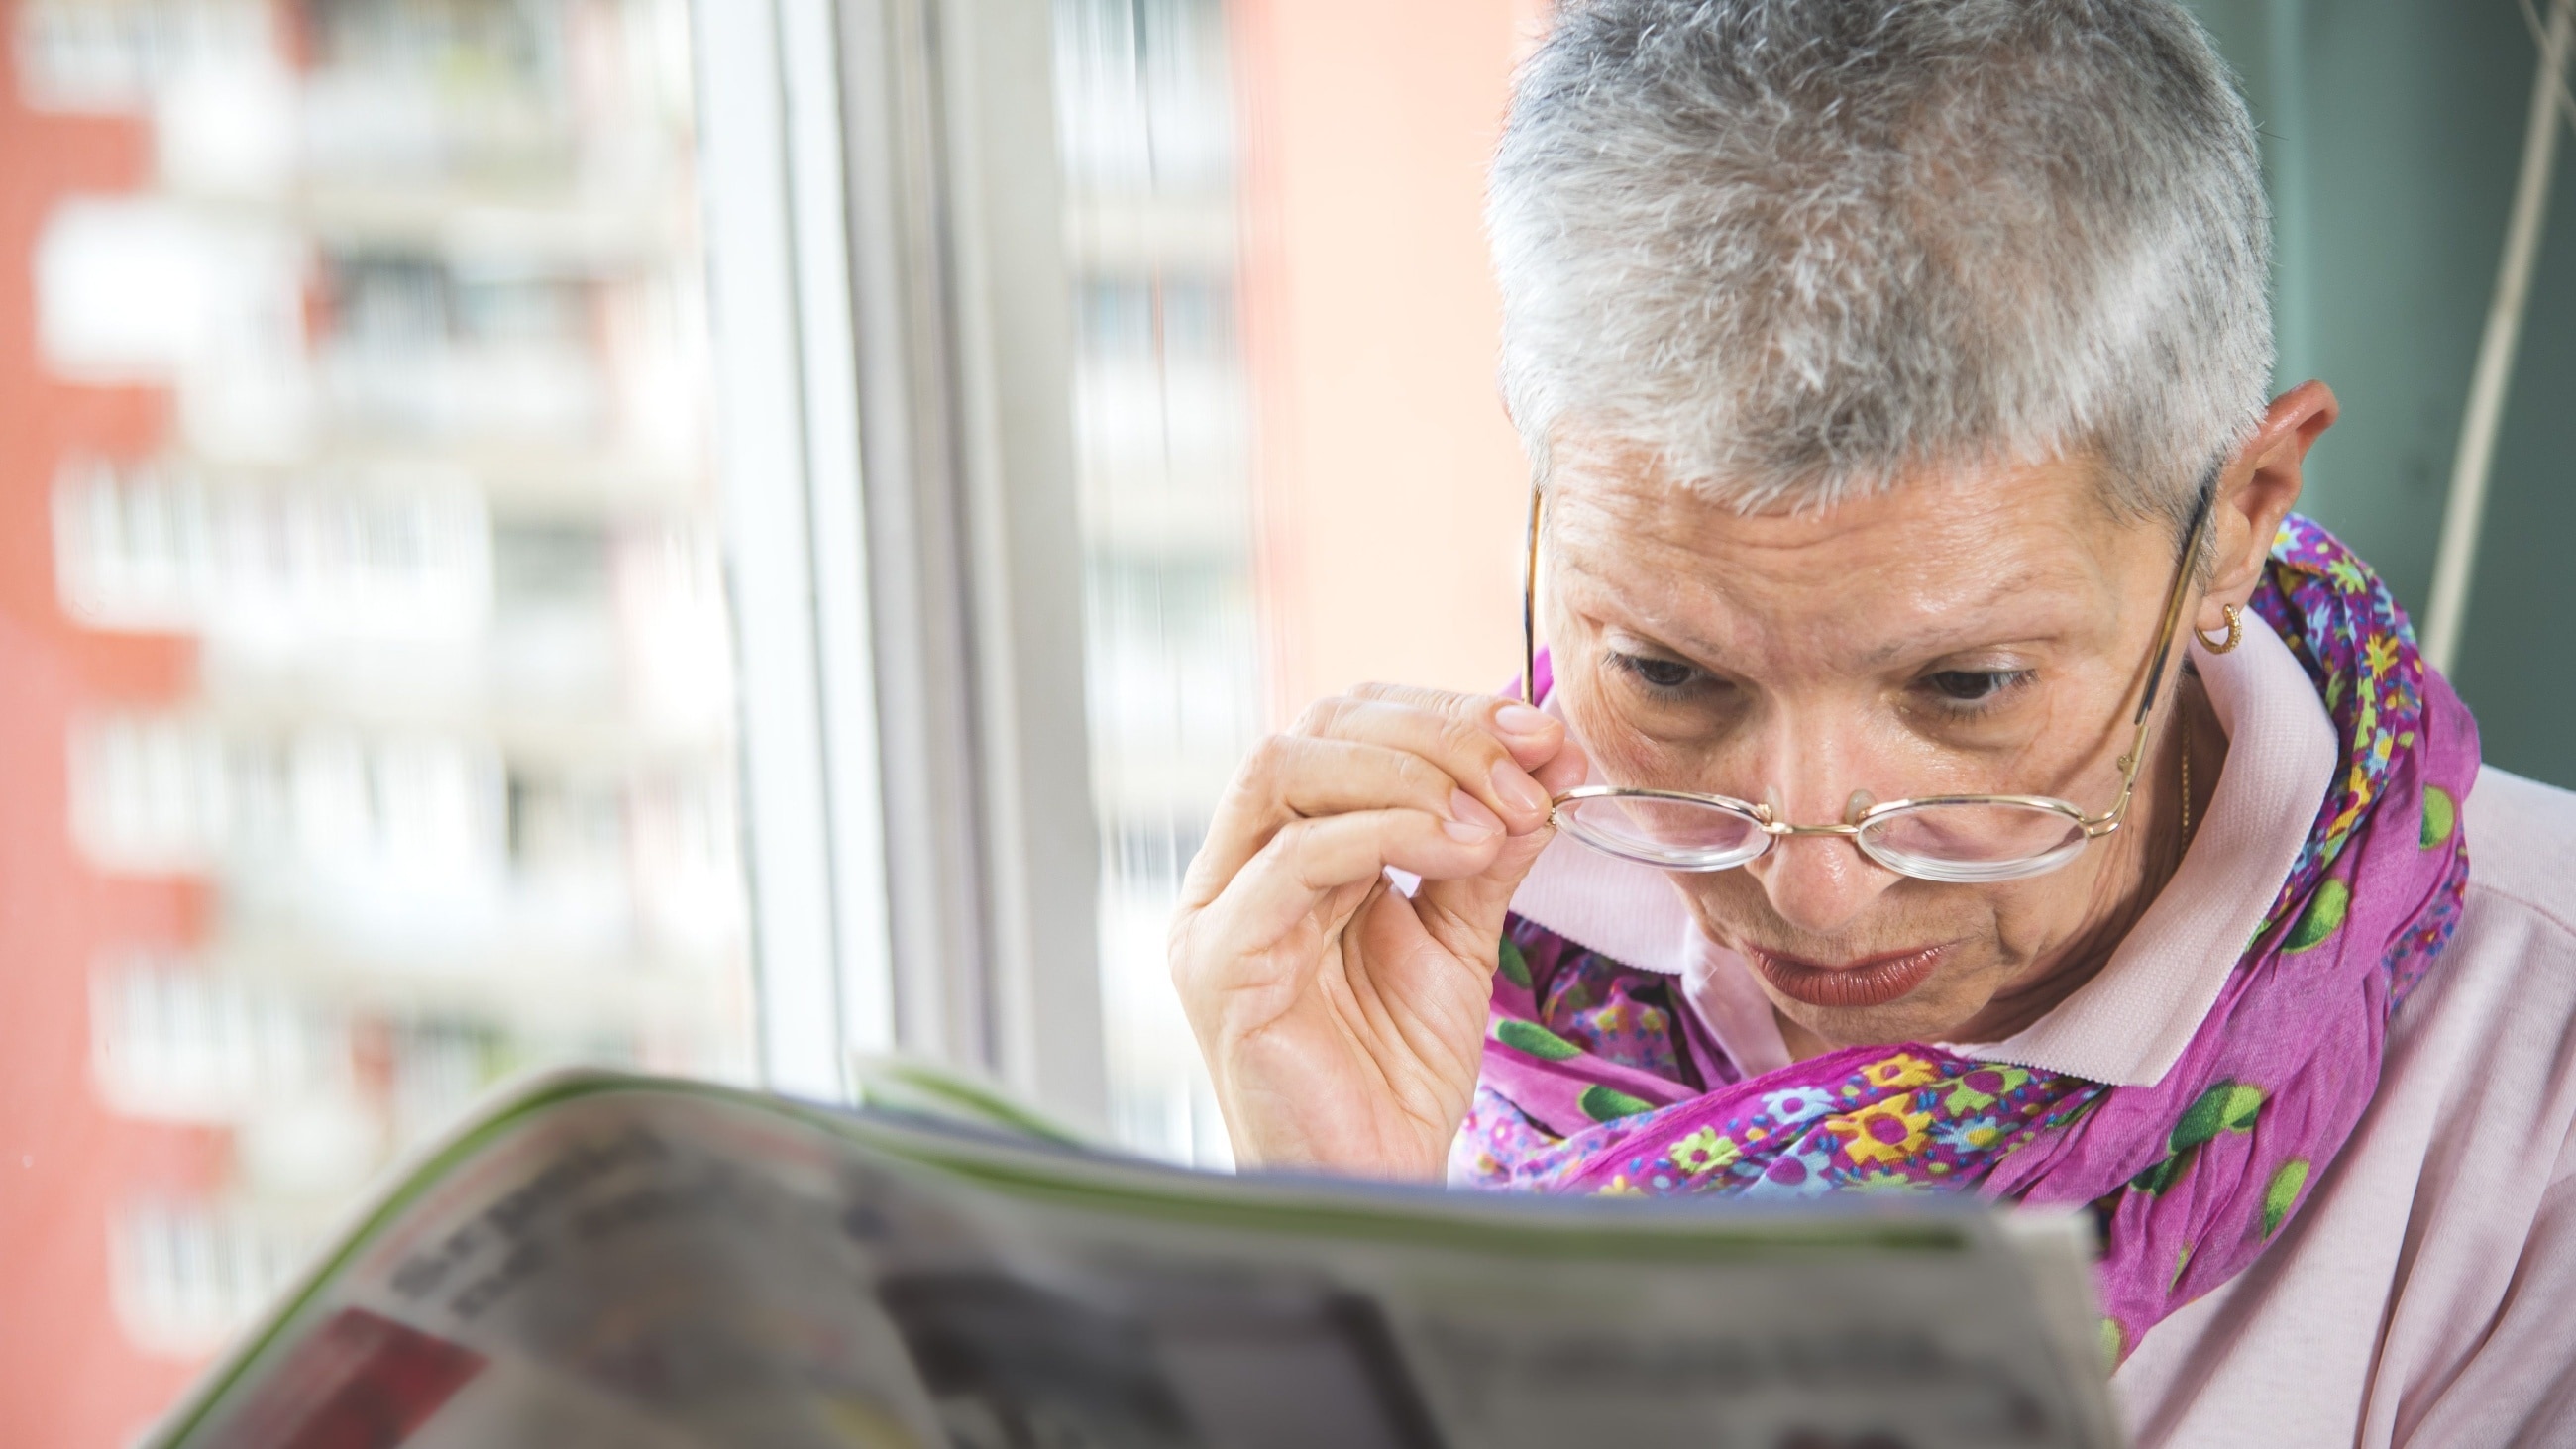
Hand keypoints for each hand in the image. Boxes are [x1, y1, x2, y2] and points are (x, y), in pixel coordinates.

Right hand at [1170, 684, 1587, 1179]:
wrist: (1374, 1183)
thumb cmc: (1394, 1074)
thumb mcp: (1458, 935)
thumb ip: (1488, 848)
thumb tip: (1551, 755)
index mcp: (1283, 849)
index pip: (1345, 728)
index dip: (1443, 714)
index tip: (1544, 735)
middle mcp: (1236, 867)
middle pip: (1313, 729)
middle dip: (1436, 733)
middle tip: (1530, 770)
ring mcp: (1216, 910)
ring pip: (1286, 768)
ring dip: (1410, 772)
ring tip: (1498, 818)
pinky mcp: (1218, 961)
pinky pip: (1293, 858)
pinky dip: (1388, 832)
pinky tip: (1464, 850)